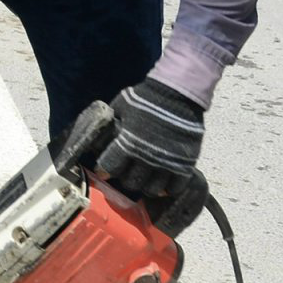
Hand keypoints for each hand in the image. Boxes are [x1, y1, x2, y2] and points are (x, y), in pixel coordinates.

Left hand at [96, 78, 204, 200]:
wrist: (177, 92)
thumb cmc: (145, 98)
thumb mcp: (120, 107)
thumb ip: (110, 125)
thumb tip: (97, 137)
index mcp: (128, 144)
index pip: (110, 168)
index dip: (104, 170)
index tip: (104, 170)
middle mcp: (147, 158)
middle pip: (131, 183)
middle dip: (125, 179)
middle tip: (126, 173)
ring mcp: (167, 163)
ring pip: (152, 189)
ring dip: (145, 186)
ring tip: (144, 179)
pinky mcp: (185, 164)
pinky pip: (175, 187)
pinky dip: (168, 189)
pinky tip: (163, 183)